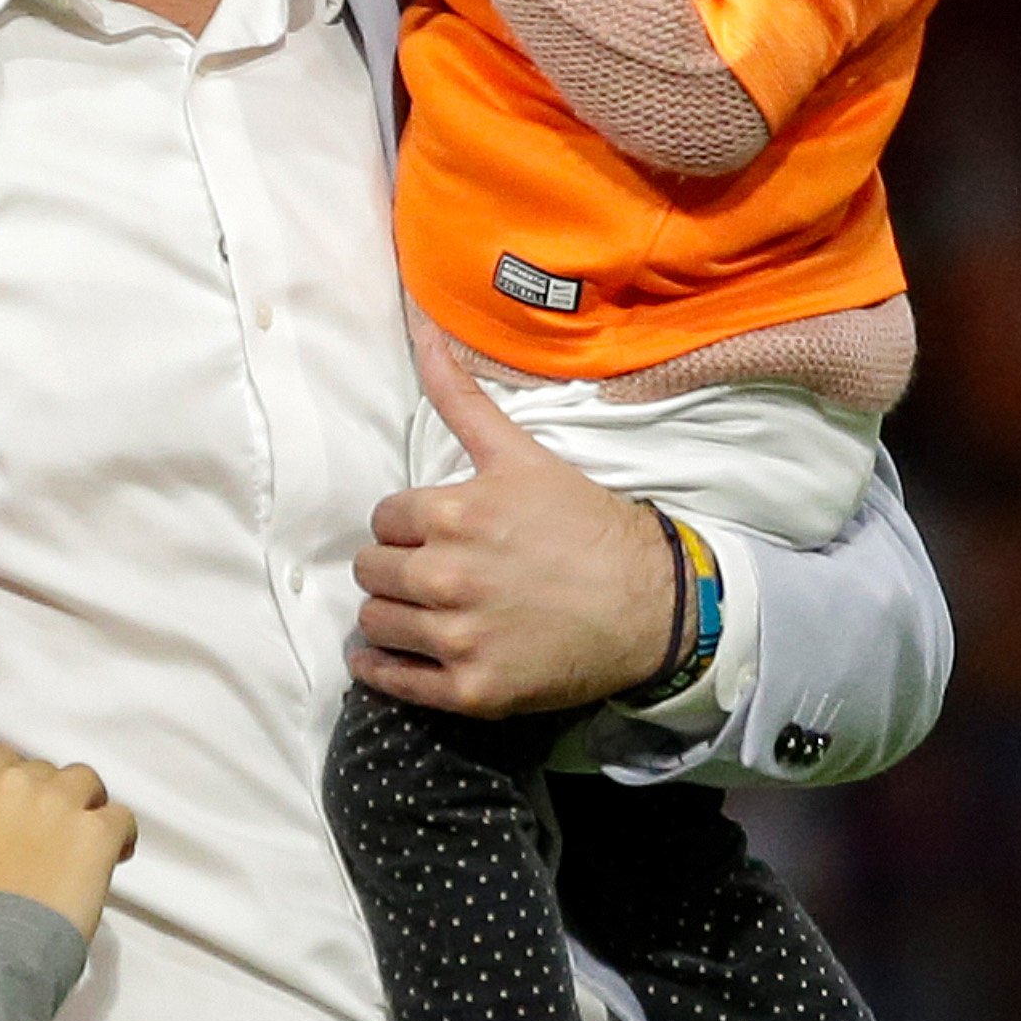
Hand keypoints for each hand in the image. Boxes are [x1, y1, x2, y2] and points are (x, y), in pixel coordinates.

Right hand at [0, 743, 138, 936]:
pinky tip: (116, 855)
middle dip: (50, 796)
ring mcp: (61, 802)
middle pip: (45, 770)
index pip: (0, 757)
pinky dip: (120, 835)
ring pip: (86, 780)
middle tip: (52, 833)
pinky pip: (122, 817)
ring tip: (86, 838)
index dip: (16, 782)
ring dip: (86, 804)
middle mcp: (16, 781)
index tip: (21, 808)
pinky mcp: (97, 829)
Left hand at [350, 307, 685, 716]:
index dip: (408, 525)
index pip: (383, 518)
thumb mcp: (522, 455)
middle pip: (371, 569)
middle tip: (430, 571)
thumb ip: (461, 399)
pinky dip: (381, 669)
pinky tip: (391, 658)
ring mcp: (458, 637)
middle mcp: (448, 576)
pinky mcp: (470, 690)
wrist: (650, 604)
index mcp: (453, 514)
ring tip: (421, 610)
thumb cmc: (585, 525)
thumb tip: (421, 330)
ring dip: (389, 614)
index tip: (436, 533)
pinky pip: (391, 680)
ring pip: (374, 620)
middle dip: (394, 567)